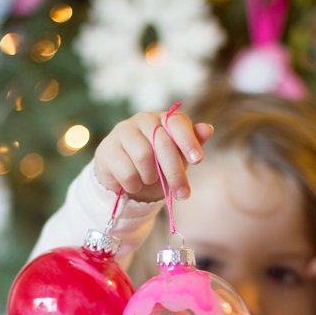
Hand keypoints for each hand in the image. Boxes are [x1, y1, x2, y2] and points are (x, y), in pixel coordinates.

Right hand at [94, 111, 213, 202]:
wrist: (126, 183)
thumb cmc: (156, 168)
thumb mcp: (178, 160)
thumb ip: (191, 145)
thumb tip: (208, 129)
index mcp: (163, 119)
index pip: (178, 122)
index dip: (189, 140)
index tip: (198, 160)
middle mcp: (143, 120)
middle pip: (163, 144)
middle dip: (175, 173)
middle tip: (183, 195)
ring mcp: (123, 132)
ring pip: (143, 156)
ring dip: (150, 177)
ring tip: (149, 180)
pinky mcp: (107, 149)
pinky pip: (126, 170)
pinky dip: (134, 184)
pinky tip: (133, 185)